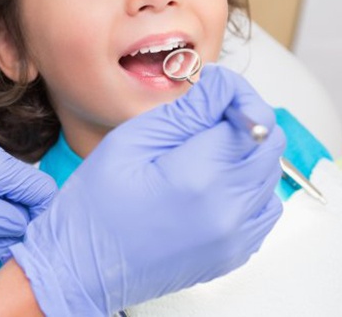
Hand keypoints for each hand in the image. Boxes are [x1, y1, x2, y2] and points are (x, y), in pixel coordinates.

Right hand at [9, 65, 284, 316]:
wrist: (83, 266)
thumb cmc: (95, 204)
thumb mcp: (132, 140)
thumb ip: (186, 111)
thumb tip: (221, 85)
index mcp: (199, 177)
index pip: (253, 118)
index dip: (235, 94)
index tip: (213, 90)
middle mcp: (228, 211)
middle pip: (270, 143)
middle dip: (244, 117)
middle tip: (206, 115)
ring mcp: (235, 238)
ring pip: (269, 172)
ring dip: (246, 149)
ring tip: (205, 148)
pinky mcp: (234, 253)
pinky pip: (263, 205)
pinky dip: (248, 183)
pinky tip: (214, 179)